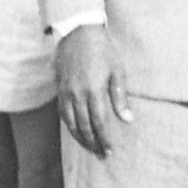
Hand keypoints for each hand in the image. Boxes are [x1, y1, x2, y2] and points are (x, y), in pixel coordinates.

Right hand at [54, 24, 131, 155]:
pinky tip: (77, 132)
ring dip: (81, 138)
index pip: (99, 123)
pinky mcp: (60, 88)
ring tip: (90, 148)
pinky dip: (70, 126)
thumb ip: (121, 96)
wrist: (78, 31)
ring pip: (71, 123)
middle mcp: (77, 94)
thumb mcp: (118, 71)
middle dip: (93, 143)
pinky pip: (62, 113)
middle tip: (102, 155)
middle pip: (84, 126)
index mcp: (94, 90)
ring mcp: (66, 92)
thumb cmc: (103, 50)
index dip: (104, 139)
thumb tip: (127, 119)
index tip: (110, 150)